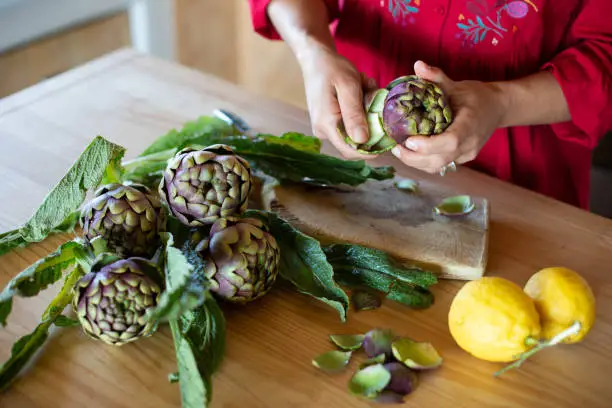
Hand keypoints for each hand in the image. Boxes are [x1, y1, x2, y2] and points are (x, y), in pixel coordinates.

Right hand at [299, 45, 378, 159]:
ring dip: (366, 114)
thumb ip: (354, 114)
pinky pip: (349, 123)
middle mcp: (323, 130)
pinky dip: (359, 110)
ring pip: (354, 131)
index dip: (370, 151)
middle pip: (354, 142)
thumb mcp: (349, 86)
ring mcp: (324, 127)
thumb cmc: (332, 68)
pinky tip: (359, 92)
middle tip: (374, 98)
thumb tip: (362, 141)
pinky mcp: (328, 122)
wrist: (315, 59)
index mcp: (326, 123)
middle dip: (370, 126)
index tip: (388, 140)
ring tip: (365, 89)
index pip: (349, 150)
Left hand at [391, 61, 507, 173]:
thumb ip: (437, 77)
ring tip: (399, 150)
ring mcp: (466, 154)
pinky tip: (411, 152)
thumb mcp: (456, 85)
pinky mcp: (461, 159)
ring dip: (416, 162)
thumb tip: (418, 65)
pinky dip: (423, 161)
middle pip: (440, 160)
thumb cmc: (476, 95)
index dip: (428, 145)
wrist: (498, 108)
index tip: (409, 140)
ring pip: (438, 166)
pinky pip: (440, 165)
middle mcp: (469, 144)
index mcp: (470, 124)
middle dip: (414, 157)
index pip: (450, 141)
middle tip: (395, 147)